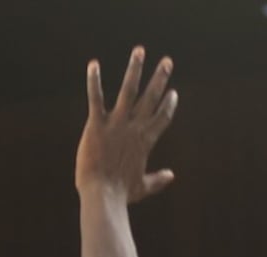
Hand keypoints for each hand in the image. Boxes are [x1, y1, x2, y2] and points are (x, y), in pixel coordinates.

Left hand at [75, 46, 177, 203]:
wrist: (102, 196)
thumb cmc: (121, 194)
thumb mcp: (142, 187)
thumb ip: (157, 180)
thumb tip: (171, 176)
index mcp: (145, 141)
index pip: (162, 117)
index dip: (168, 104)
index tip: (172, 92)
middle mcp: (134, 128)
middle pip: (151, 97)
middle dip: (160, 78)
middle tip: (167, 61)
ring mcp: (116, 124)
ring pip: (129, 90)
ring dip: (135, 69)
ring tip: (139, 51)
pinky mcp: (97, 125)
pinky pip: (96, 98)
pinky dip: (94, 81)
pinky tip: (94, 64)